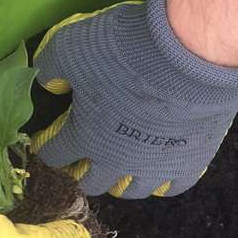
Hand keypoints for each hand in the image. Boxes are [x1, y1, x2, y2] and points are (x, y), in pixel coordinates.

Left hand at [30, 0, 237, 197]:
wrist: (190, 54)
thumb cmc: (127, 50)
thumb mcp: (73, 45)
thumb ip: (52, 66)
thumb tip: (48, 83)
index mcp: (85, 137)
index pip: (54, 155)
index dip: (47, 147)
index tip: (48, 140)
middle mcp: (116, 162)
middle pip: (91, 183)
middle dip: (81, 172)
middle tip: (84, 157)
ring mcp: (154, 168)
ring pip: (130, 191)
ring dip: (120, 182)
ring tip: (121, 169)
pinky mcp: (188, 163)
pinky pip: (171, 188)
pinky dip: (162, 182)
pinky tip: (160, 171)